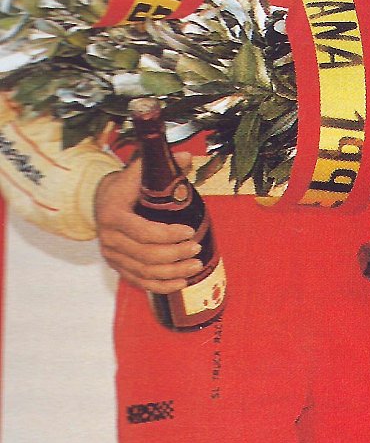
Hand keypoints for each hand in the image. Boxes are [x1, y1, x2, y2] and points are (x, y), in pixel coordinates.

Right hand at [93, 160, 202, 292]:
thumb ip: (159, 165)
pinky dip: (160, 285)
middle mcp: (109, 239)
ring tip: (195, 265)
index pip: (141, 231)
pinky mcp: (118, 266)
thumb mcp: (136, 173)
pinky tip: (181, 283)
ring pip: (143, 271)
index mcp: (113, 215)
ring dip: (172, 272)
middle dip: (175, 254)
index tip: (189, 231)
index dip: (167, 235)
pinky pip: (139, 281)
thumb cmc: (123, 187)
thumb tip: (186, 157)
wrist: (99, 201)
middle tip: (197, 248)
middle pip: (145, 254)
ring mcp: (112, 255)